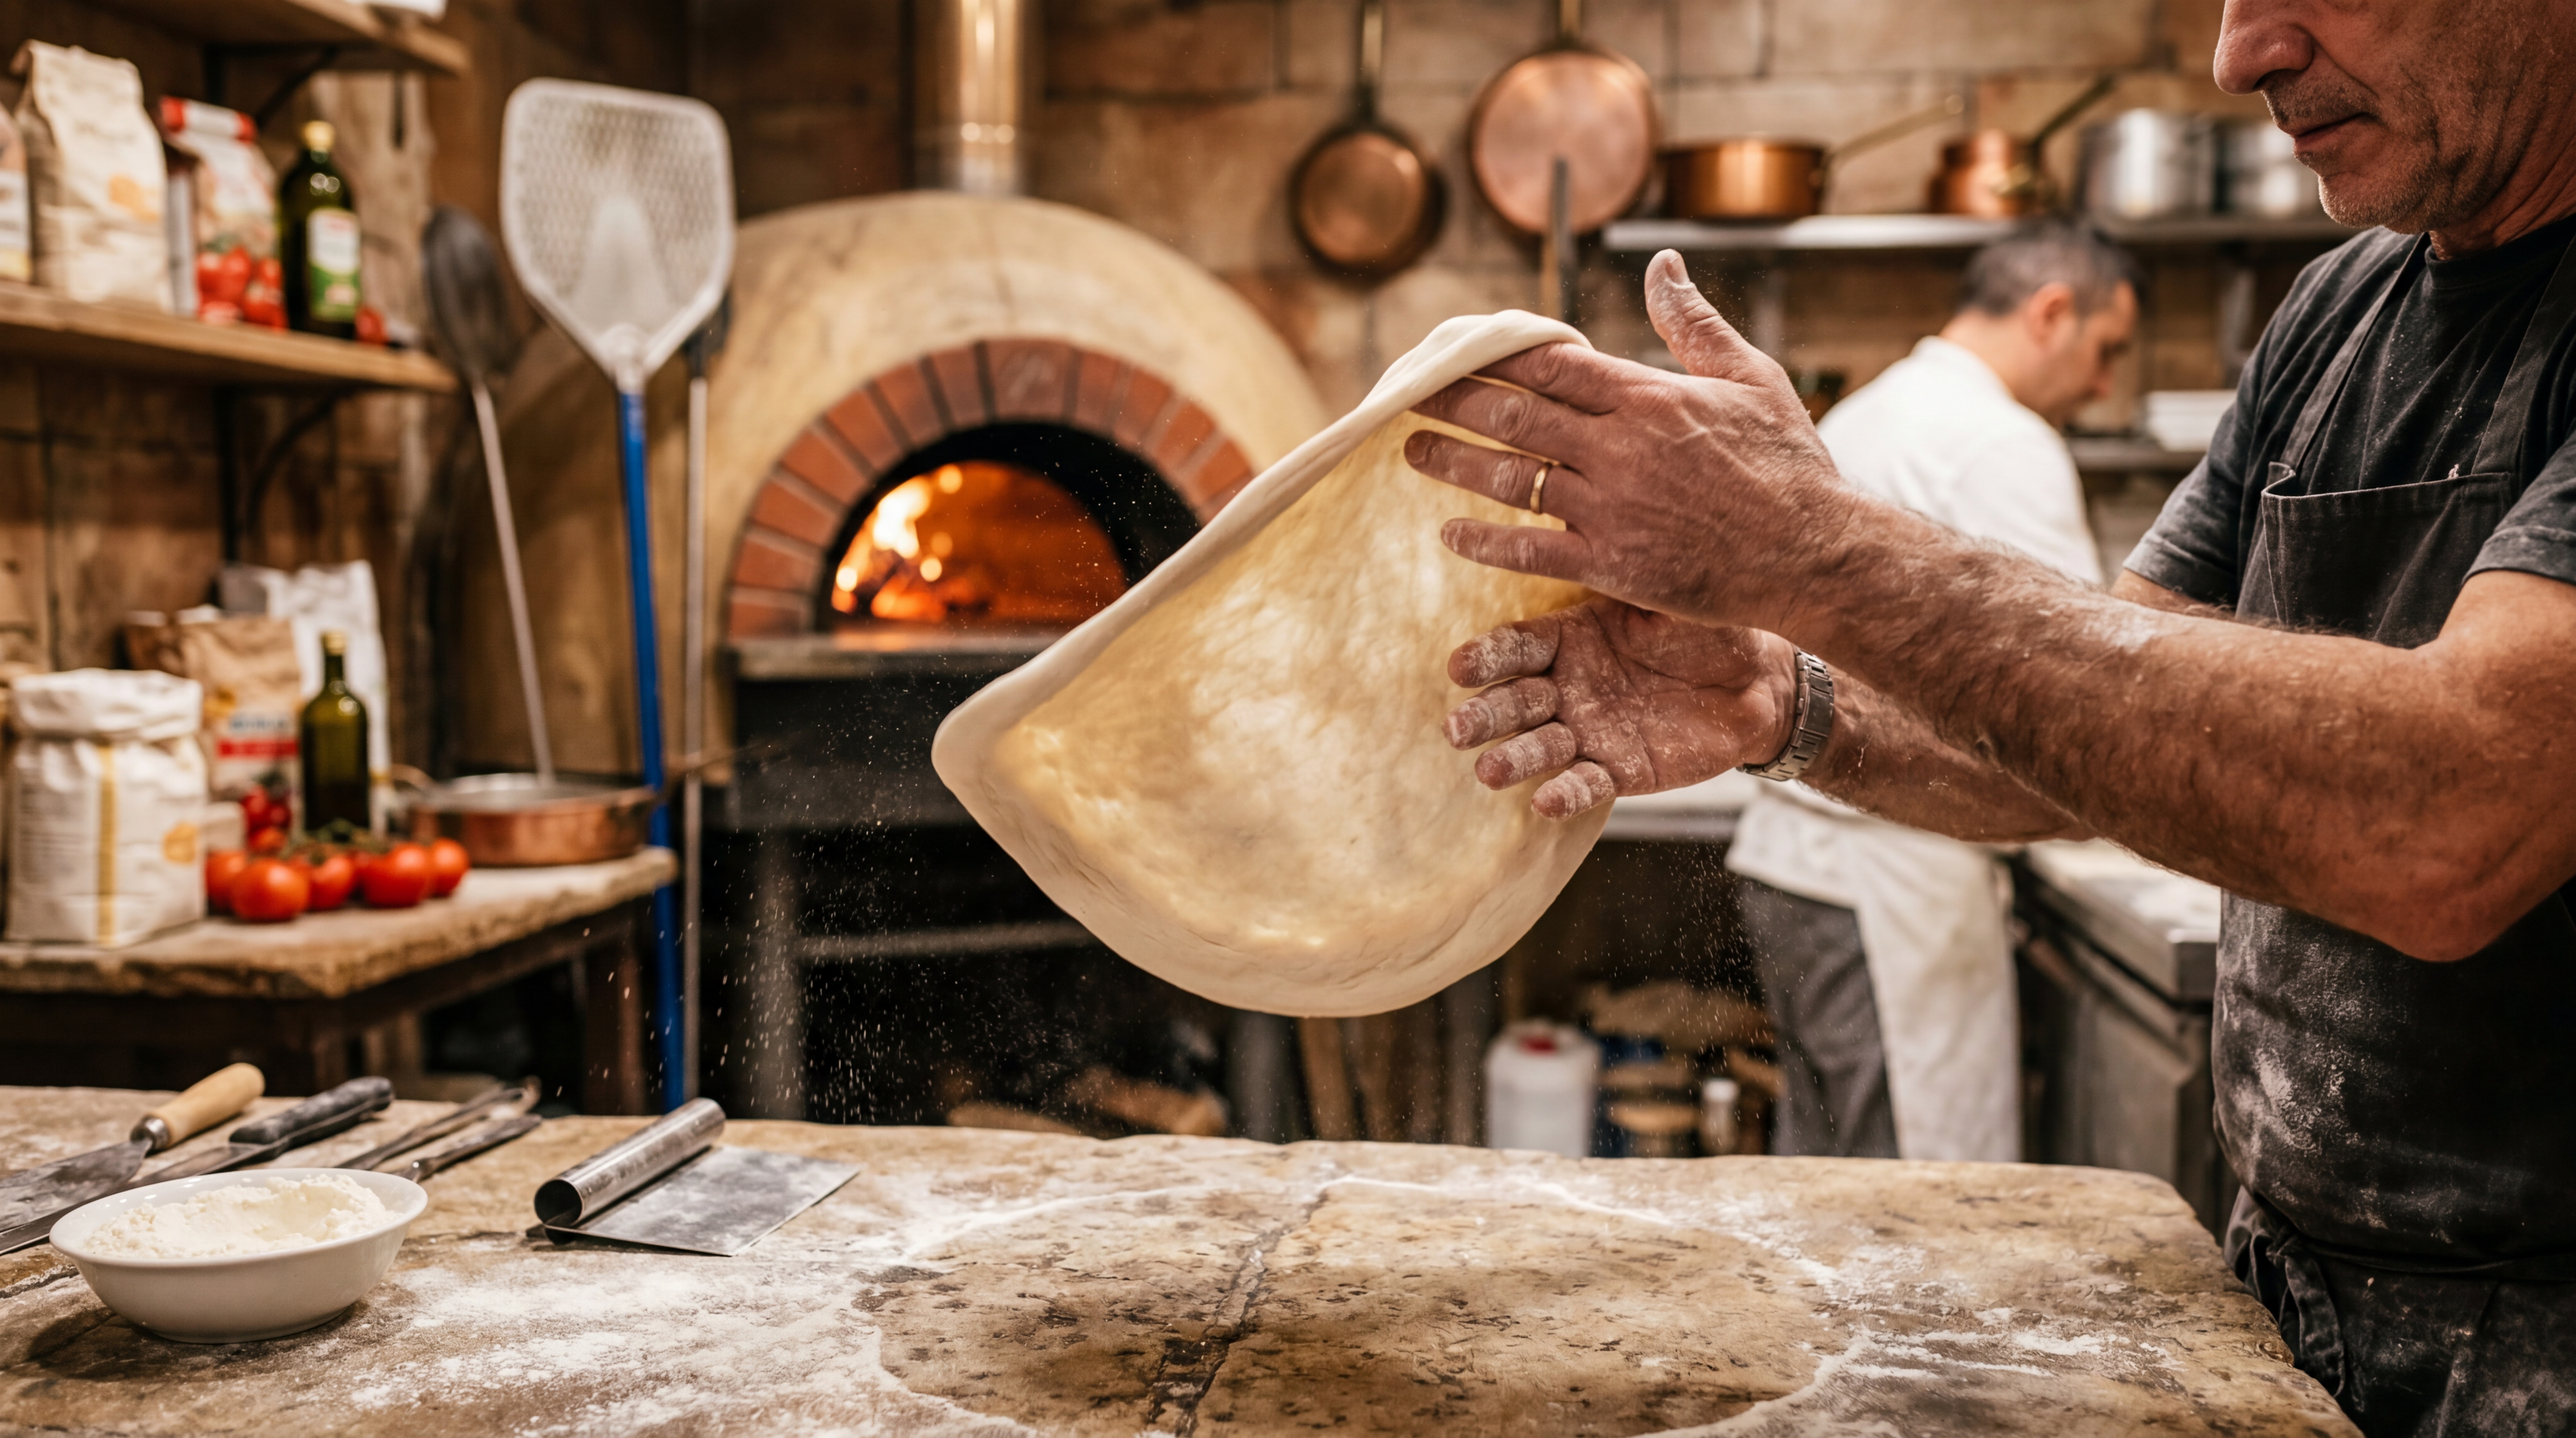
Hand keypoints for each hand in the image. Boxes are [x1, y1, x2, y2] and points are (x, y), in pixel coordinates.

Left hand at [1405, 250, 1847, 632]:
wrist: (1814, 554)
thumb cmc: (1789, 465)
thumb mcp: (1752, 377)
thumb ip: (1694, 322)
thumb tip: (1661, 264)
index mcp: (1649, 398)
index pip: (1551, 364)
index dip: (1495, 355)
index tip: (1455, 348)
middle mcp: (1620, 449)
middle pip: (1516, 416)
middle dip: (1454, 400)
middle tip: (1406, 392)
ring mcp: (1611, 510)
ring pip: (1512, 479)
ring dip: (1455, 463)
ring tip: (1411, 450)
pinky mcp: (1613, 566)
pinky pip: (1531, 550)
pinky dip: (1485, 542)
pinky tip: (1449, 533)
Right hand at [1446, 599, 1800, 818]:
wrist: (1757, 682)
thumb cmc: (1707, 629)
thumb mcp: (1665, 597)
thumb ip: (1623, 578)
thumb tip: (1587, 534)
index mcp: (1570, 639)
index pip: (1517, 647)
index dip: (1487, 658)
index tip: (1459, 667)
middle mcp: (1567, 687)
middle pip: (1514, 701)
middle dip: (1484, 715)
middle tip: (1456, 729)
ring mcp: (1587, 733)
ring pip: (1539, 748)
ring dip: (1513, 759)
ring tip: (1489, 770)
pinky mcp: (1616, 772)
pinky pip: (1585, 785)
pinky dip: (1564, 794)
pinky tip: (1545, 801)